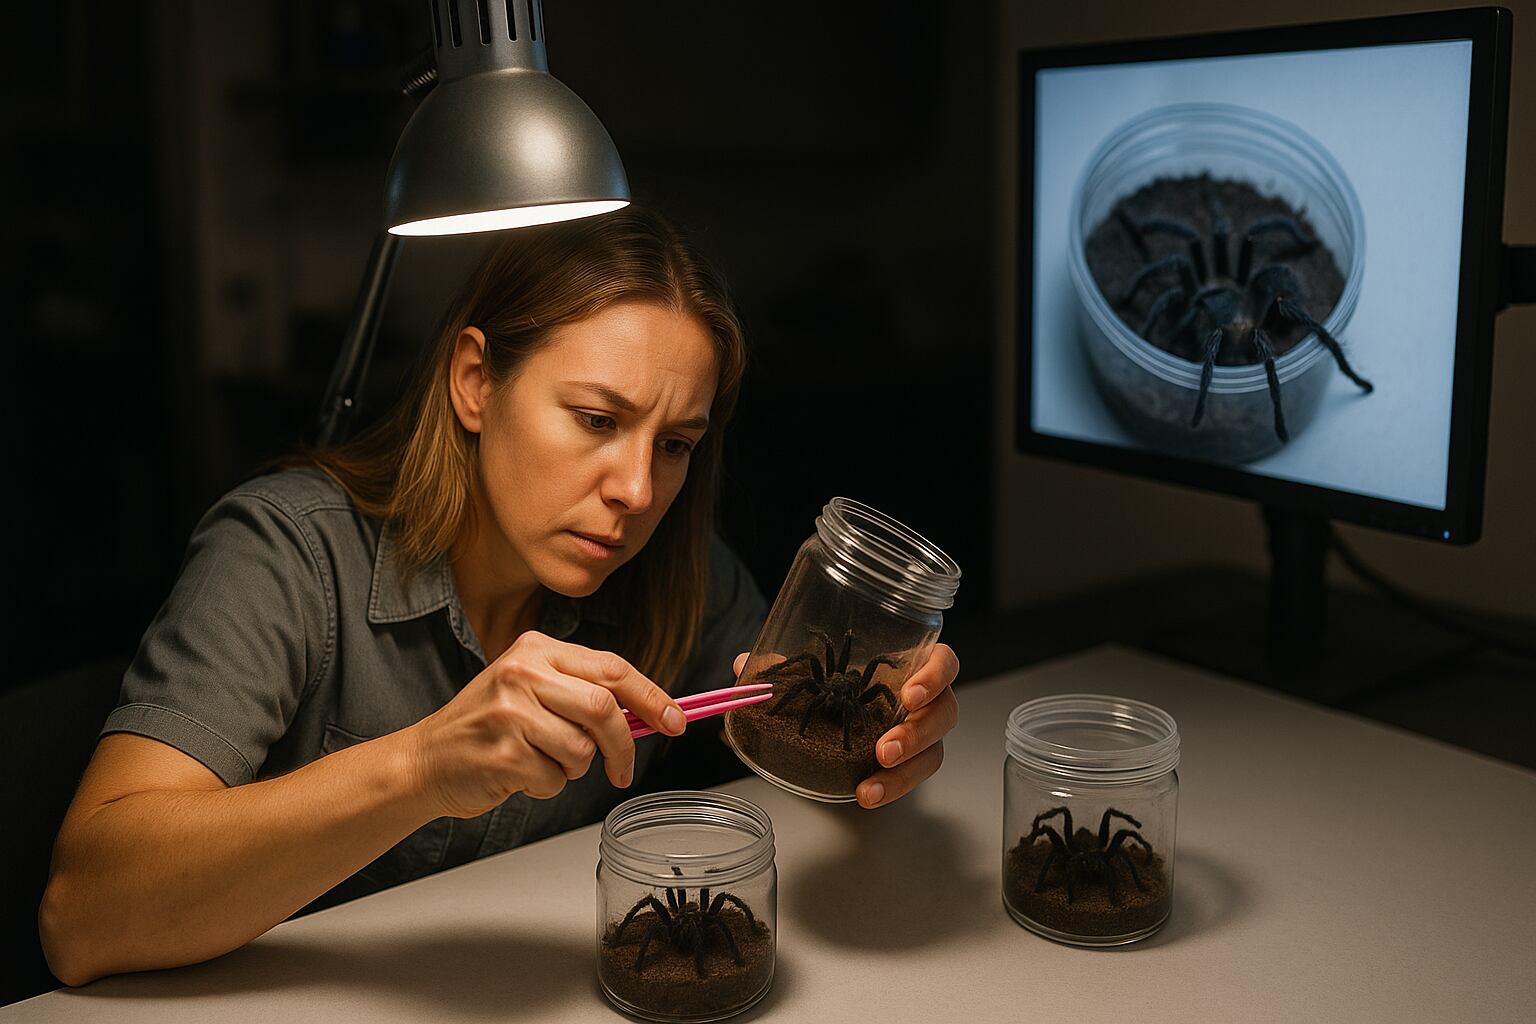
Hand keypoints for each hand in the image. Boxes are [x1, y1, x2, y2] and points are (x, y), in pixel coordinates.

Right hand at [409, 631, 685, 817]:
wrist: (424, 761)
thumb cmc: (487, 728)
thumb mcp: (531, 689)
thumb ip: (583, 693)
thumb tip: (650, 714)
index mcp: (537, 649)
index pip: (612, 668)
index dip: (652, 697)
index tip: (675, 721)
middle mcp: (523, 672)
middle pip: (603, 708)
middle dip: (622, 745)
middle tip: (622, 769)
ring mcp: (509, 712)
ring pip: (581, 749)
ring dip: (572, 769)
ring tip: (541, 762)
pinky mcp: (501, 753)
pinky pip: (553, 779)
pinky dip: (545, 787)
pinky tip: (517, 775)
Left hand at [730, 642, 960, 808]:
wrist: (843, 718)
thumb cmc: (841, 684)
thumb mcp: (815, 672)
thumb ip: (784, 667)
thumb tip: (742, 664)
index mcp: (911, 666)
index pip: (943, 663)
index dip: (934, 677)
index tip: (908, 696)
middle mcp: (924, 700)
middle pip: (945, 712)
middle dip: (917, 733)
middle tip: (885, 749)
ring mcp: (921, 734)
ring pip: (933, 752)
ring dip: (906, 770)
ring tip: (871, 784)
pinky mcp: (909, 763)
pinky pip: (911, 777)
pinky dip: (890, 788)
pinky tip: (865, 795)